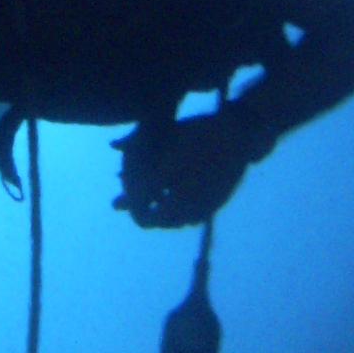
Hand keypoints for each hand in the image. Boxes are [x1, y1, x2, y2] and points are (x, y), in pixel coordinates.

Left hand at [112, 106, 266, 228]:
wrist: (240, 135)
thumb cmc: (202, 129)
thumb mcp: (171, 130)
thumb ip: (139, 140)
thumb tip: (112, 145)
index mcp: (173, 171)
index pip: (142, 198)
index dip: (129, 202)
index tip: (121, 201)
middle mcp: (187, 191)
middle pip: (156, 218)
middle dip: (142, 216)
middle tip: (135, 210)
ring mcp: (203, 201)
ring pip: (174, 223)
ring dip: (160, 218)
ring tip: (154, 208)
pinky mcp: (216, 205)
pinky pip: (192, 220)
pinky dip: (180, 217)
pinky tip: (176, 207)